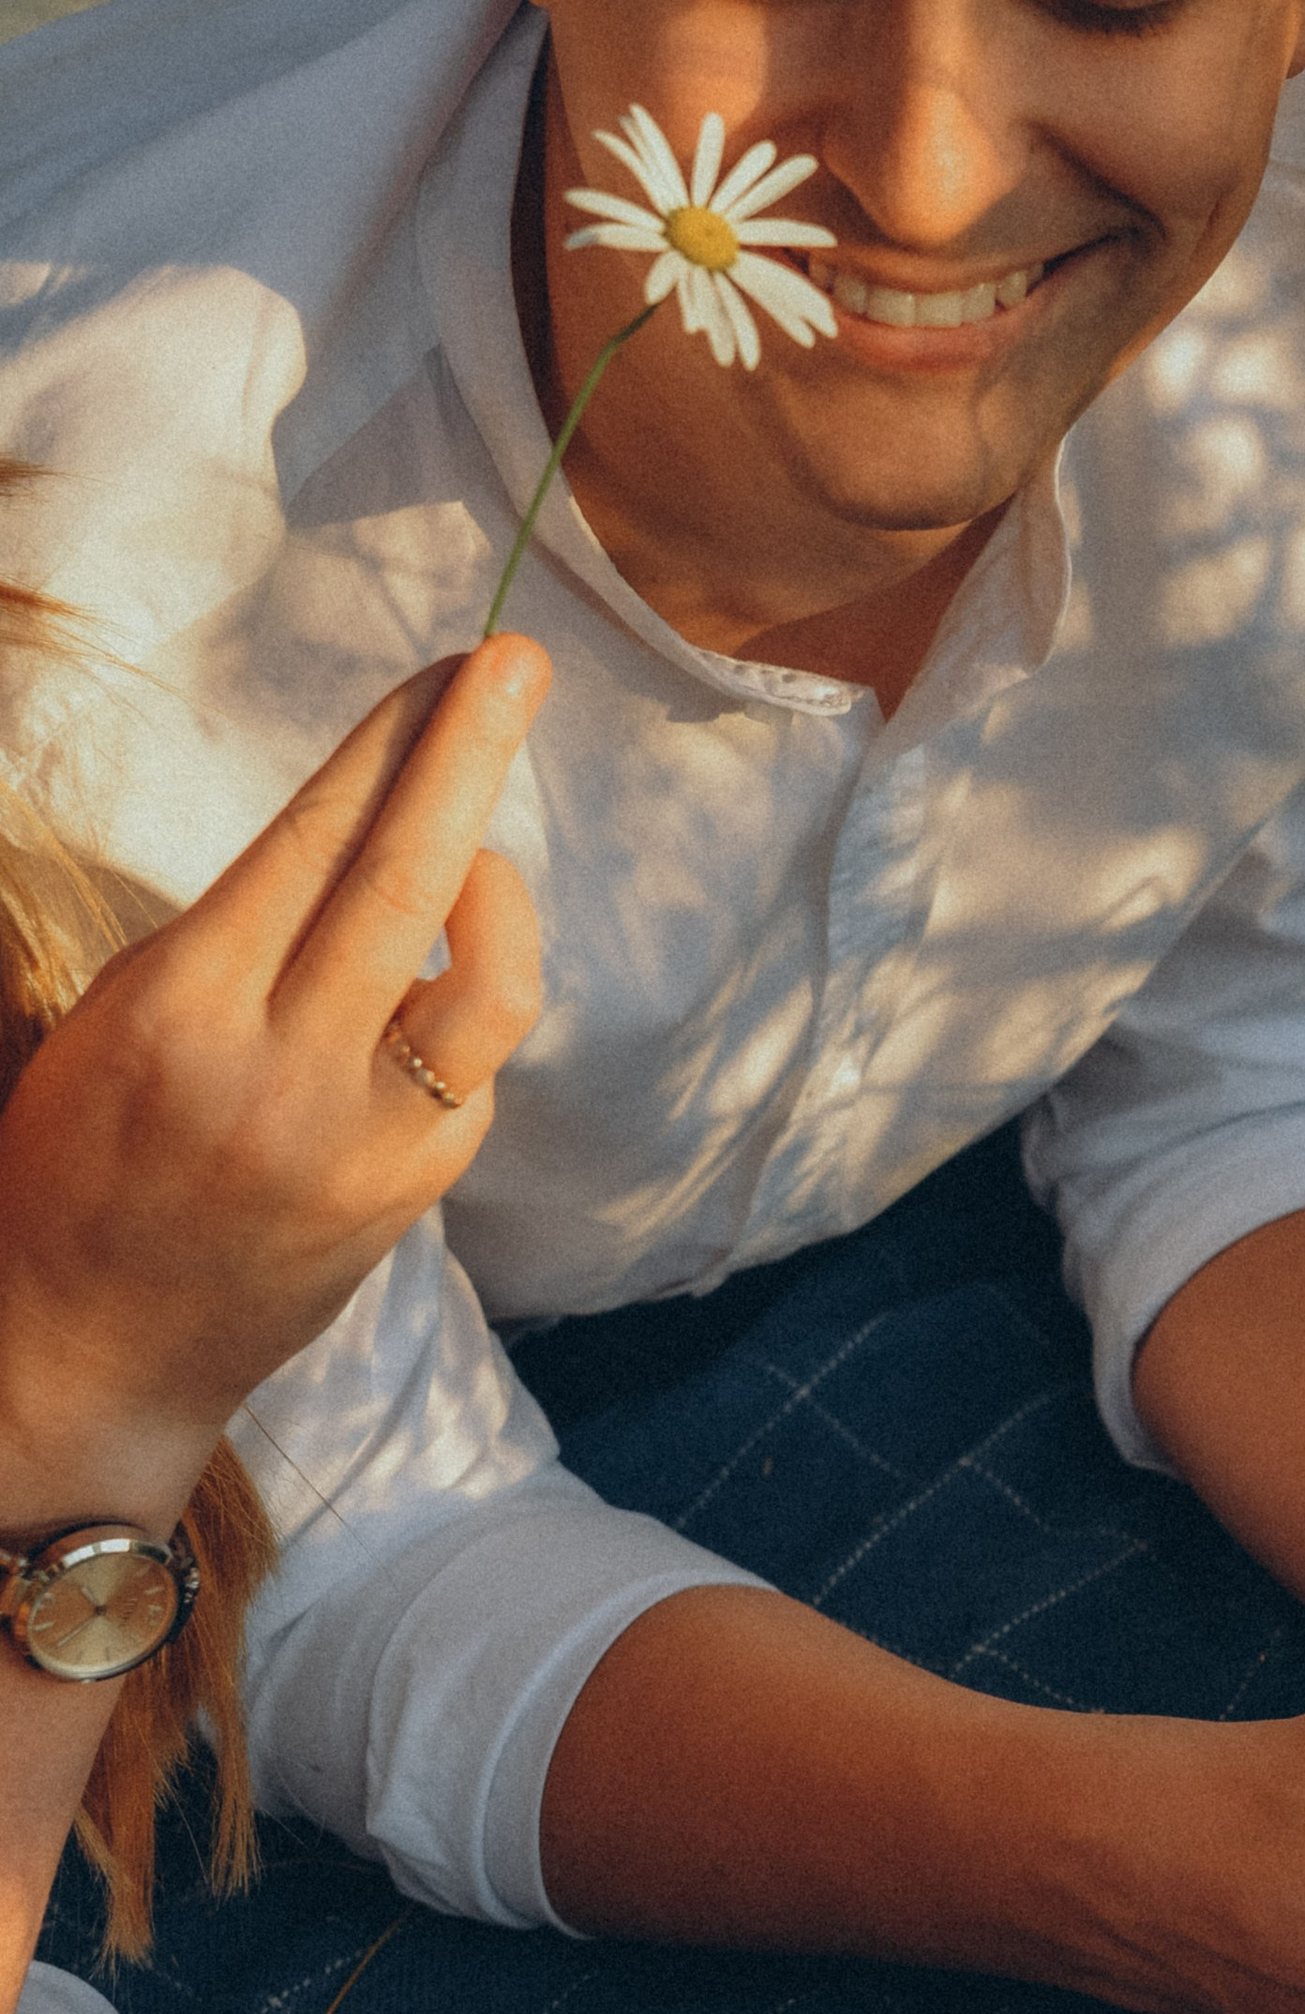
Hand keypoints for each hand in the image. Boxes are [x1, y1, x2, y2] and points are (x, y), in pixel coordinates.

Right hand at [0, 640, 547, 1526]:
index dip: (386, 745)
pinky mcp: (415, 1194)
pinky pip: (474, 1066)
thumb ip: (238, 935)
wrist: (88, 1349)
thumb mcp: (120, 1022)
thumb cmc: (78, 1163)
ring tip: (484, 849)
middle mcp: (278, 1071)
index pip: (311, 841)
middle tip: (518, 665)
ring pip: (488, 981)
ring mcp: (362, 1140)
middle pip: (407, 881)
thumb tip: (365, 831)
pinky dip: (464, 1002)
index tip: (443, 672)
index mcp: (181, 1010)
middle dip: (470, 757)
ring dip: (503, 889)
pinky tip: (427, 992)